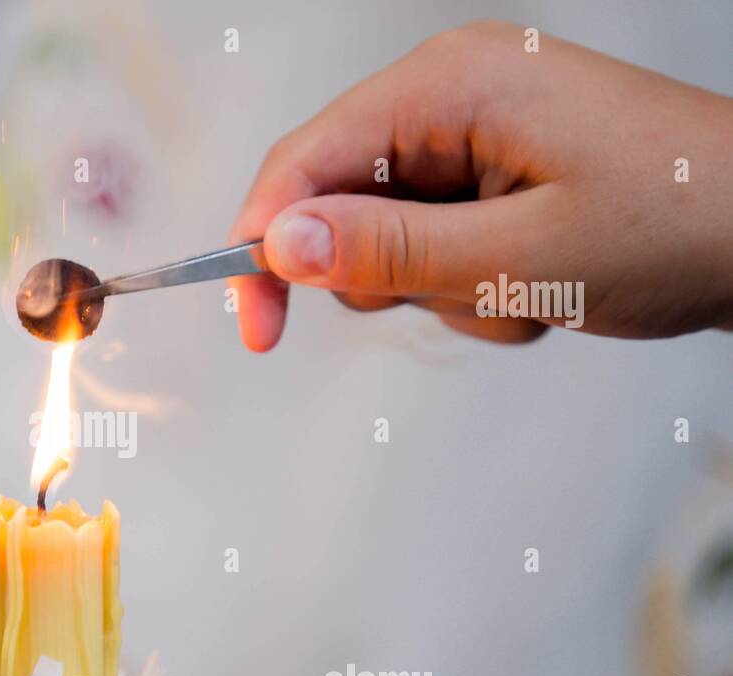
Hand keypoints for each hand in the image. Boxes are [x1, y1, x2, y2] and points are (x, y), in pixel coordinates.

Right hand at [229, 20, 732, 349]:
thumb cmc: (679, 223)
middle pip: (338, 202)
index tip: (257, 330)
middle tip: (464, 295)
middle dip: (386, 274)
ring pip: (386, 236)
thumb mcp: (522, 255)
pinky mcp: (493, 167)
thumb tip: (279, 241)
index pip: (303, 162)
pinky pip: (434, 242)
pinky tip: (538, 282)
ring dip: (441, 287)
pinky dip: (472, 283)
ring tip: (524, 287)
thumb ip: (391, 250)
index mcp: (448, 84)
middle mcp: (450, 92)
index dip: (264, 246)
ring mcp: (473, 130)